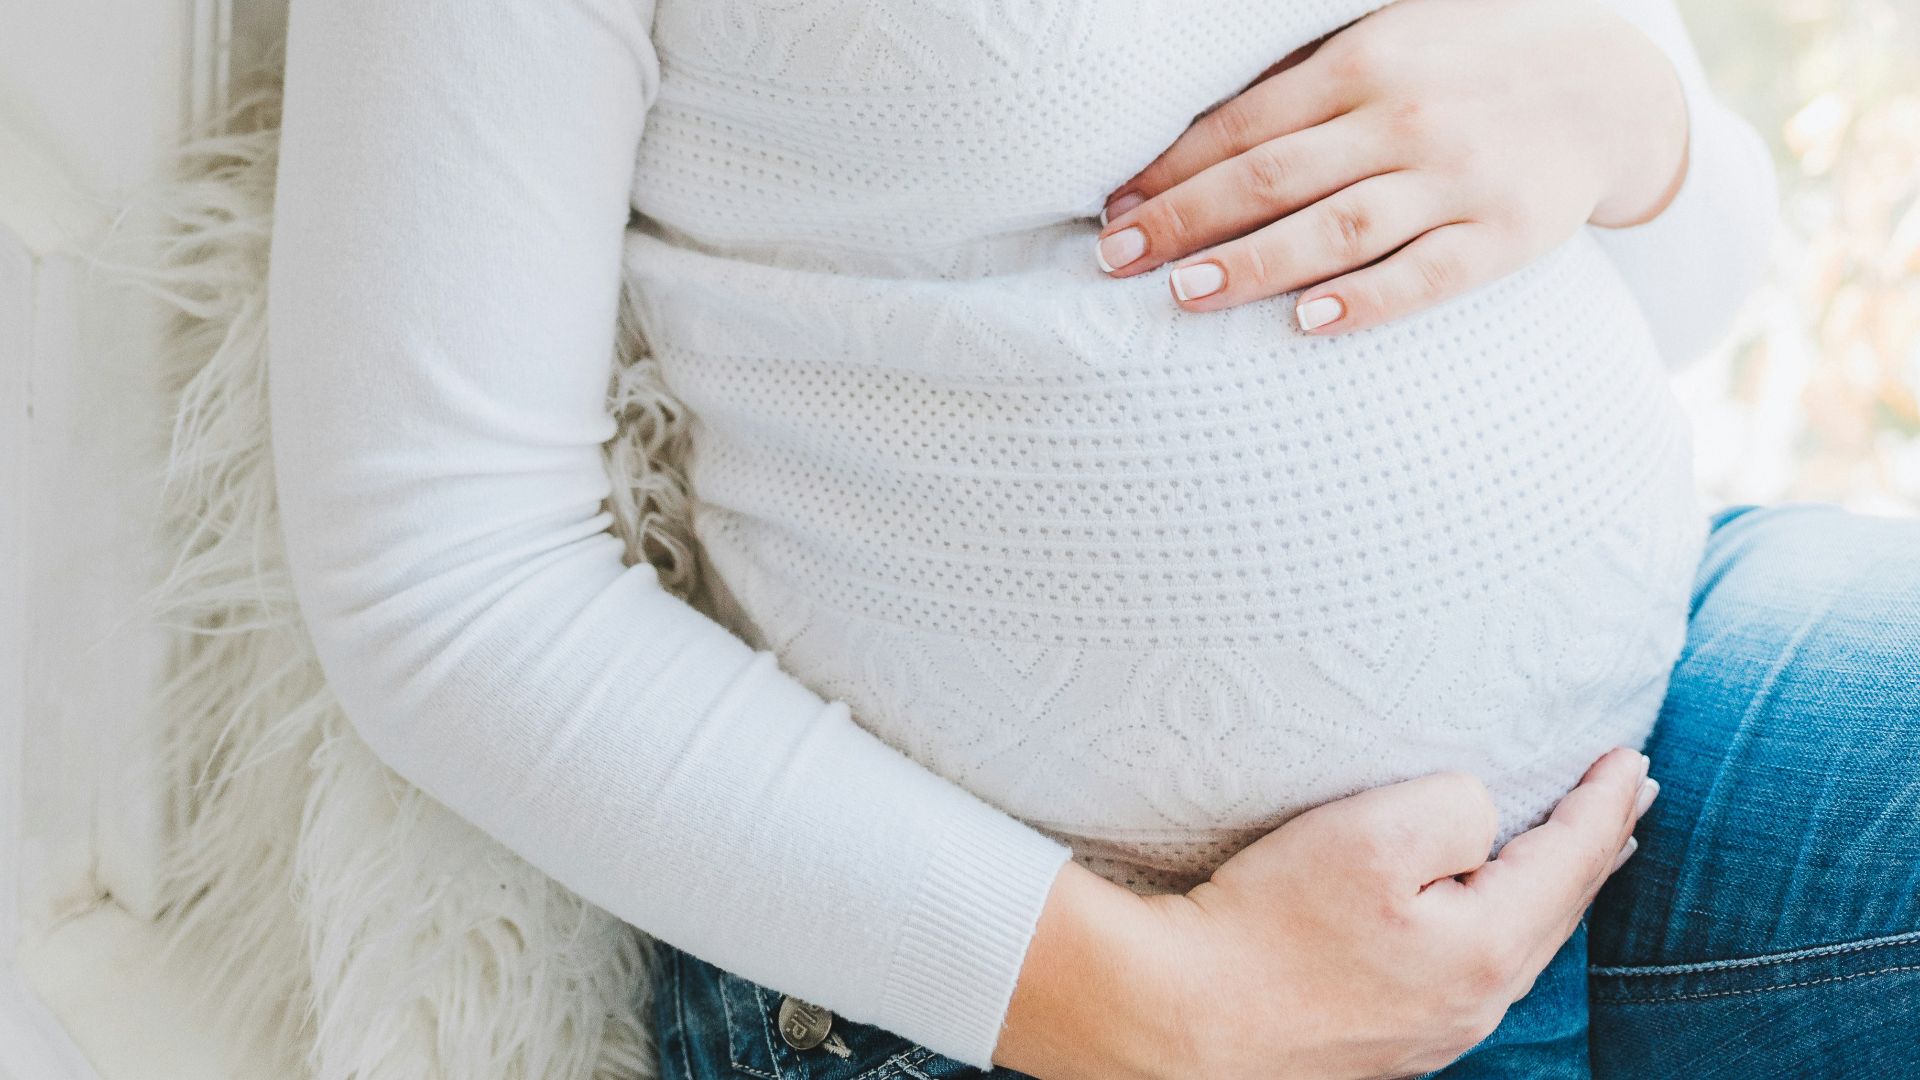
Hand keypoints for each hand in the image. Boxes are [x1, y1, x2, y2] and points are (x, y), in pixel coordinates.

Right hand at [994, 748, 1657, 1079]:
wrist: (1179, 1018)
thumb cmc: (1269, 921)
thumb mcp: (1372, 832)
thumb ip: (1456, 807)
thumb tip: (1481, 817)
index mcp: (1488, 950)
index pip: (1573, 861)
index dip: (1605, 802)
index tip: (1633, 758)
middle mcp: (1475, 1002)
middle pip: (1558, 909)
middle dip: (1596, 846)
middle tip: (1628, 794)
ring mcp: (1432, 1029)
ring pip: (1517, 943)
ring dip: (1551, 885)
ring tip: (1574, 848)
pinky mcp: (1386, 1036)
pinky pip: (1471, 966)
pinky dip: (1499, 920)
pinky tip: (1481, 910)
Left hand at [1093, 0, 1689, 334]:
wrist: (1608, 87)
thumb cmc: (1464, 68)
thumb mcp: (1386, 43)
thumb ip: (1303, 85)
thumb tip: (1188, 141)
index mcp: (1363, 63)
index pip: (1243, 126)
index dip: (1170, 171)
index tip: (1112, 212)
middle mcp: (1403, 117)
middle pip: (1272, 177)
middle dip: (1184, 220)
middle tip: (1116, 261)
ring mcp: (1456, 178)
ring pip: (1337, 228)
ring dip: (1253, 263)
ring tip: (1184, 293)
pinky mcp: (1503, 234)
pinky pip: (1426, 275)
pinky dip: (1366, 301)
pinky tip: (1308, 323)